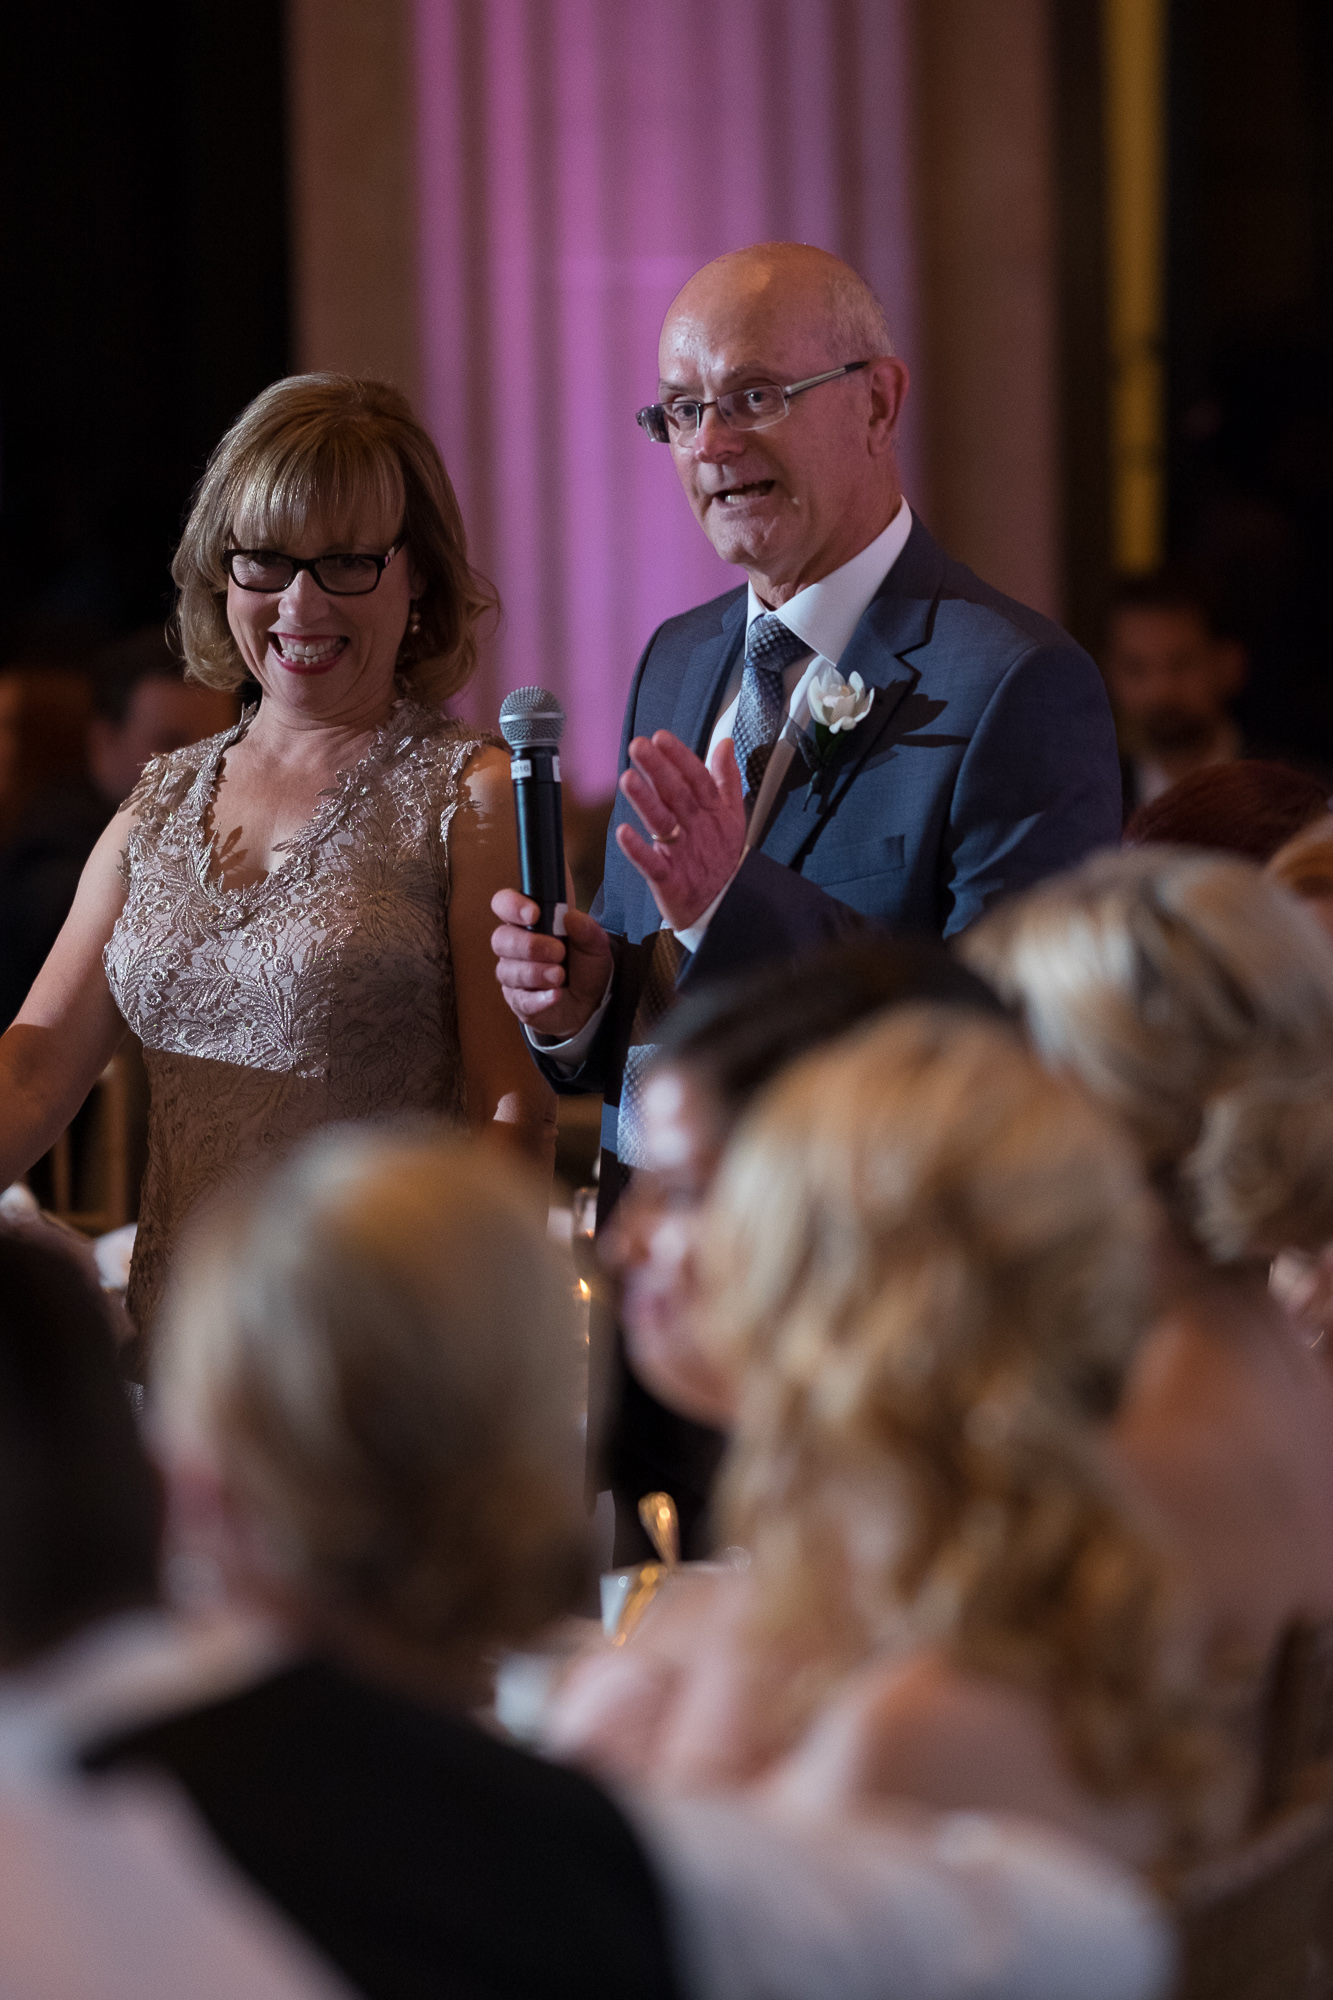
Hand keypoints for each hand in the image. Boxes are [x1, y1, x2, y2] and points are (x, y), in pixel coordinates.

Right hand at [490, 890, 612, 1039]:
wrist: (591, 1002)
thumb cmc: (584, 965)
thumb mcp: (595, 943)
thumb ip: (586, 928)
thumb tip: (571, 917)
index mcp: (528, 922)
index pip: (504, 904)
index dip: (512, 906)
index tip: (534, 914)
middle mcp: (514, 946)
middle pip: (500, 939)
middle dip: (530, 945)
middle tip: (559, 951)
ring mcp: (513, 975)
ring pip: (508, 971)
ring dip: (536, 973)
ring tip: (561, 975)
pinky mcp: (519, 1001)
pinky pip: (520, 1000)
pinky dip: (539, 997)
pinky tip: (556, 995)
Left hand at [617, 732, 745, 931]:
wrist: (726, 907)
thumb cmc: (722, 858)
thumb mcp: (733, 816)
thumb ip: (727, 779)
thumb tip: (725, 744)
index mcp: (712, 812)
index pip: (697, 778)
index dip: (680, 758)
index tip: (661, 738)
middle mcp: (697, 829)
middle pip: (678, 794)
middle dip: (658, 769)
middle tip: (639, 747)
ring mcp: (683, 854)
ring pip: (663, 823)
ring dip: (645, 801)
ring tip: (627, 779)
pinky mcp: (670, 880)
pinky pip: (653, 864)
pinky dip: (638, 850)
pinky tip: (624, 833)